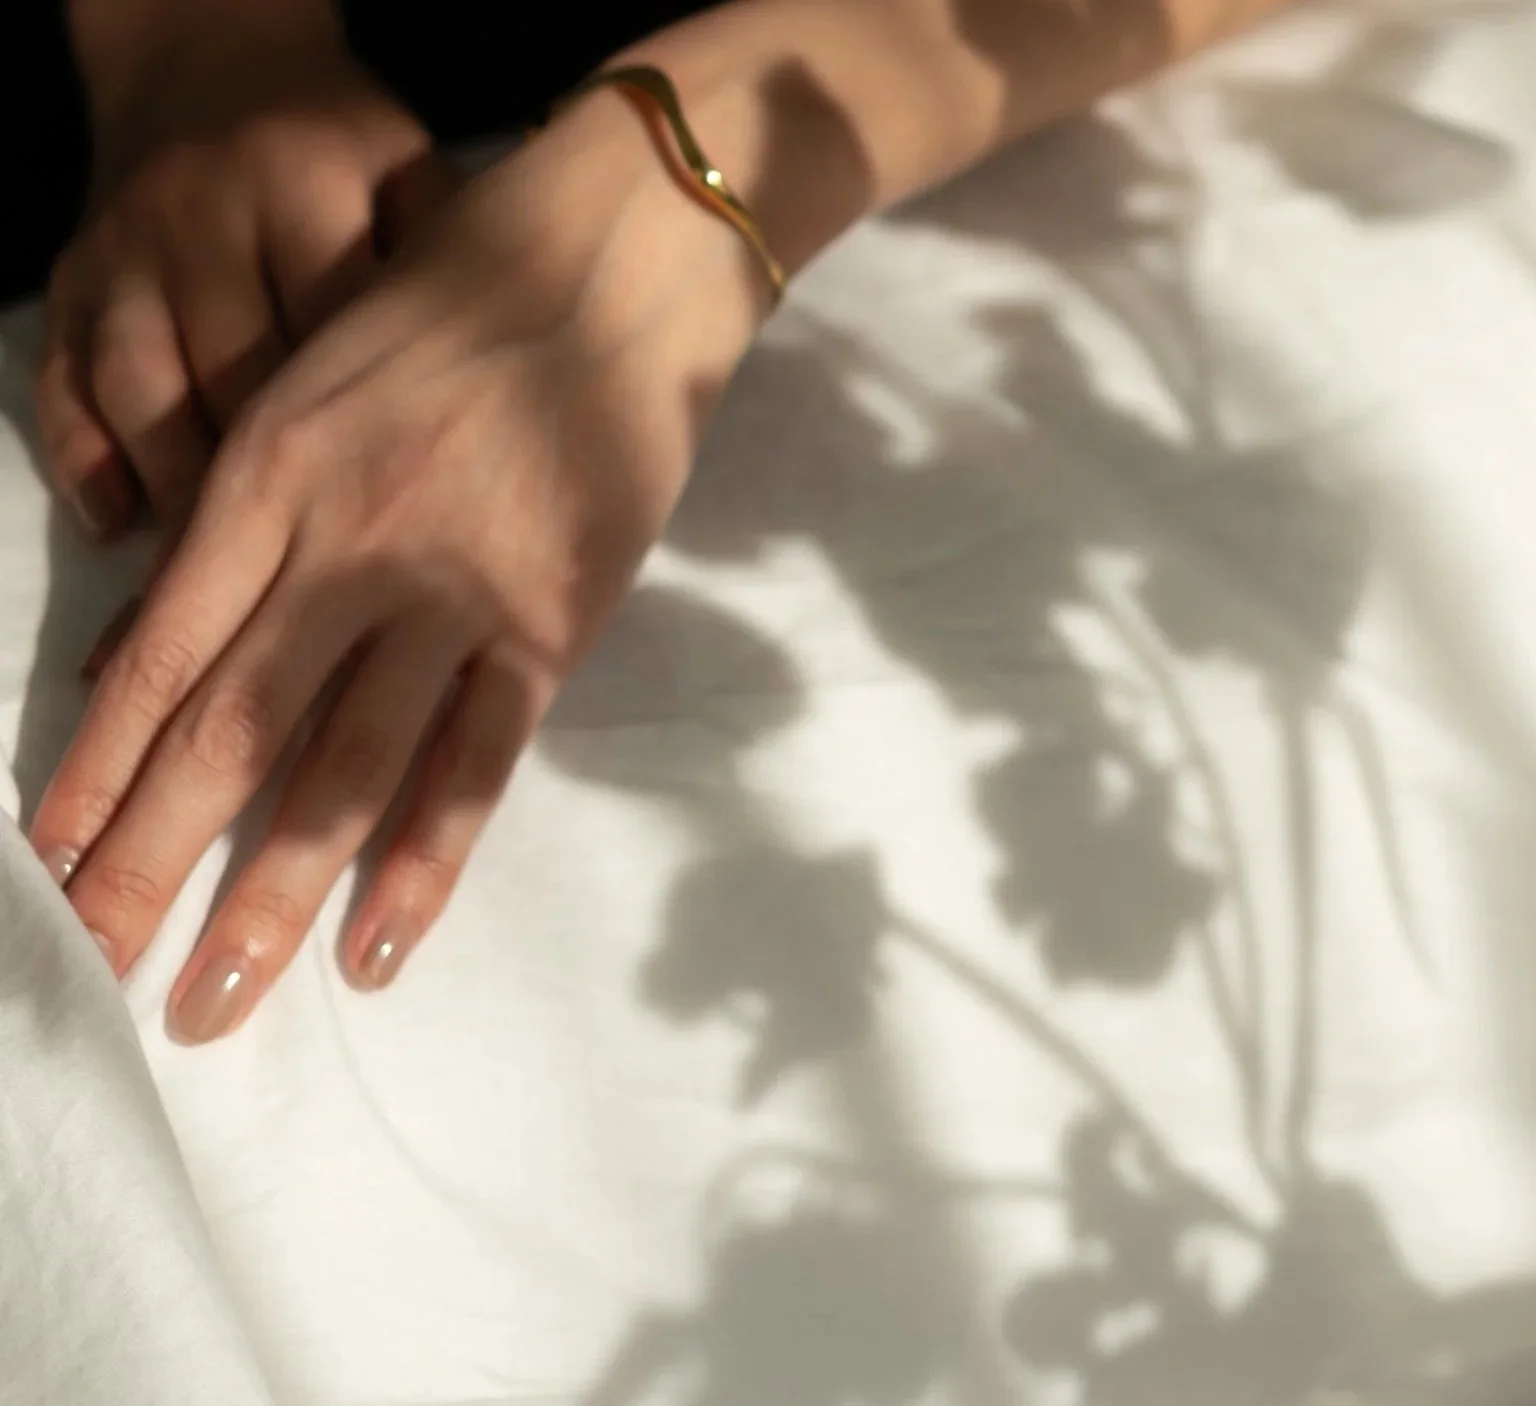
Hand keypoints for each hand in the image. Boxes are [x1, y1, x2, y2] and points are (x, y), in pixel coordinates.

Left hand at [28, 92, 774, 1042]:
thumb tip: (137, 651)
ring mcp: (452, 595)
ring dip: (271, 896)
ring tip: (213, 1000)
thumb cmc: (450, 310)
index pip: (161, 658)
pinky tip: (374, 948)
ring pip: (343, 770)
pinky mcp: (549, 627)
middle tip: (93, 973)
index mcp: (269, 482)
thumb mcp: (308, 390)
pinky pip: (475, 764)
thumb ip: (234, 520)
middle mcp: (344, 549)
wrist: (609, 268)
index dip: (98, 773)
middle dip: (149, 864)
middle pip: (229, 734)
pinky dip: (423, 862)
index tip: (44, 868)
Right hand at [34, 15, 457, 547]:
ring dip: (183, 493)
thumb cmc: (346, 152)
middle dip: (284, 493)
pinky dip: (90, 465)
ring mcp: (124, 256)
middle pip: (236, 374)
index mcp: (304, 183)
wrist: (210, 69)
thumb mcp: (414, 178)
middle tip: (334, 593)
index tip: (420, 531)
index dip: (374, 434)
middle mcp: (200, 218)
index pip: (337, 325)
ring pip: (142, 391)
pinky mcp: (68, 287)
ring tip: (224, 590)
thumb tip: (500, 411)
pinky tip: (124, 533)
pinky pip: (65, 389)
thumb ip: (446, 271)